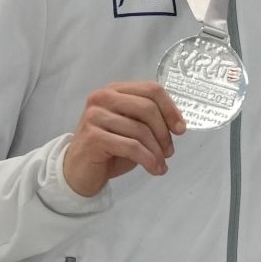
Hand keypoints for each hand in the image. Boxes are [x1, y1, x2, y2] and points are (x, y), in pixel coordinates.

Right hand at [61, 82, 187, 196]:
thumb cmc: (110, 149)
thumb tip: (178, 124)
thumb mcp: (133, 129)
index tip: (181, 129)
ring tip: (160, 163)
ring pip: (140, 130)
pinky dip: (148, 159)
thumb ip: (150, 120)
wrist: (79, 171)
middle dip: (164, 133)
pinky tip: (154, 169)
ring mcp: (94, 116)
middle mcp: (102, 98)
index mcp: (115, 90)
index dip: (171, 109)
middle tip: (169, 151)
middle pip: (148, 108)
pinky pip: (131, 146)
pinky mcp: (93, 136)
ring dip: (157, 151)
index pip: (151, 90)